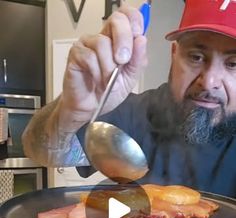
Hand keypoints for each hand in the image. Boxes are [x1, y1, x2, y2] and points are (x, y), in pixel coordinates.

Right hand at [59, 5, 147, 124]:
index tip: (138, 35)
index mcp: (117, 39)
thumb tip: (142, 40)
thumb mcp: (130, 78)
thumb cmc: (107, 92)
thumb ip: (138, 60)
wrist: (91, 109)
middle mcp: (102, 37)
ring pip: (103, 43)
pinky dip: (97, 72)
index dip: (134, 20)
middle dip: (124, 40)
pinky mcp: (76, 54)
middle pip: (116, 20)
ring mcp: (87, 44)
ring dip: (109, 66)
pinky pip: (89, 56)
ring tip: (107, 81)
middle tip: (123, 60)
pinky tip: (97, 81)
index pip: (127, 15)